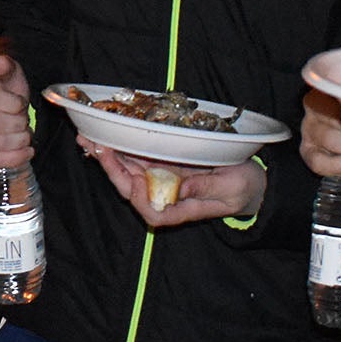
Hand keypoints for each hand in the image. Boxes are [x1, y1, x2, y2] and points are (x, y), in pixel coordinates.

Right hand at [0, 54, 31, 169]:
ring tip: (26, 137)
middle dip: (13, 124)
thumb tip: (1, 62)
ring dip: (14, 142)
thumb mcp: (6, 73)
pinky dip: (9, 159)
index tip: (22, 104)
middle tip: (25, 123)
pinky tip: (24, 153)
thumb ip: (6, 66)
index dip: (8, 103)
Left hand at [82, 142, 266, 227]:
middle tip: (90, 141)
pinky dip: (122, 145)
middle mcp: (164, 196)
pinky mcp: (163, 164)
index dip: (134, 191)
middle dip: (108, 164)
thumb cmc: (243, 188)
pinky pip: (137, 157)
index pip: (148, 207)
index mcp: (179, 209)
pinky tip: (107, 133)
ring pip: (128, 169)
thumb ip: (203, 188)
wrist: (252, 183)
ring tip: (88, 134)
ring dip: (108, 152)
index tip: (130, 172)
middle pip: (129, 186)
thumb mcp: (230, 187)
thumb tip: (177, 188)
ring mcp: (162, 179)